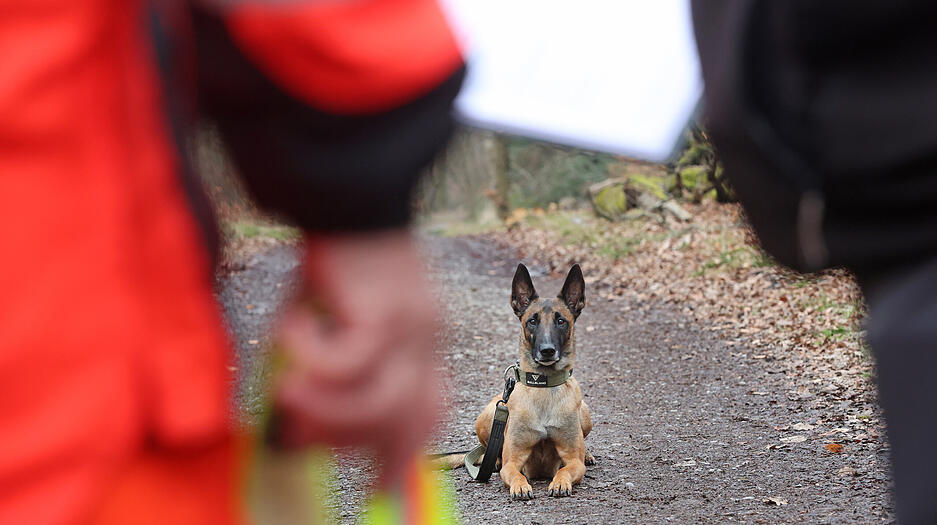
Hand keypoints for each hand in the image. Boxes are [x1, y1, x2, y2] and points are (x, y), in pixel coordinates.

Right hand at [270, 229, 440, 486]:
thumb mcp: (332, 326)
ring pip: (380, 402)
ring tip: (286, 389)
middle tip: (301, 437)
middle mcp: (430, 340)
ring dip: (326, 408)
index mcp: (425, 344)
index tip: (381, 488)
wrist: (342, 195)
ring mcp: (415, 327)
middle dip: (353, 442)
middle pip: (409, 421)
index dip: (404, 456)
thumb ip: (331, 375)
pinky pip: (350, 363)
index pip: (428, 414)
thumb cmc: (332, 260)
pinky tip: (289, 324)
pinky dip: (311, 354)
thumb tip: (302, 429)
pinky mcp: (389, 310)